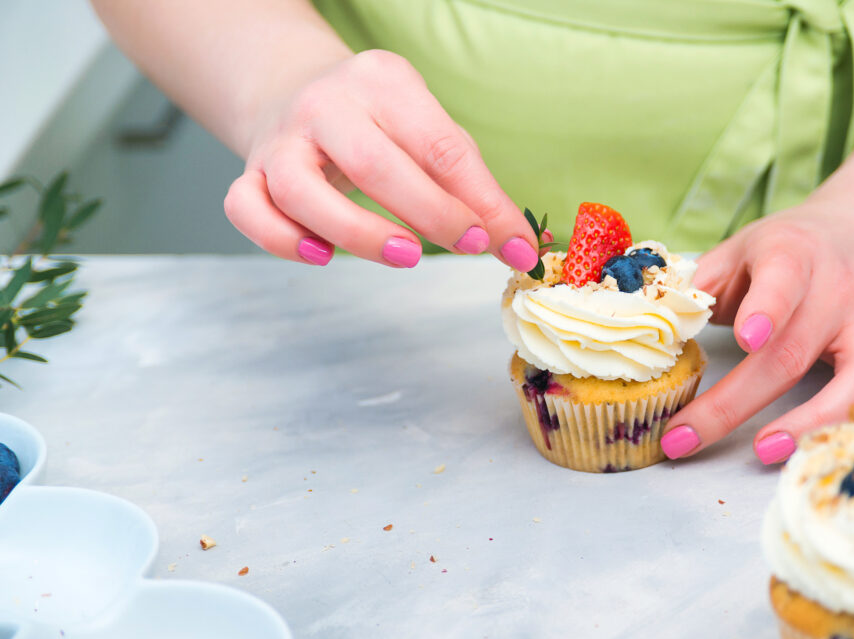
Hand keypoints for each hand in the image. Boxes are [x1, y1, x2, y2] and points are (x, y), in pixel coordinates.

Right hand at [223, 50, 539, 269]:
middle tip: (468, 246)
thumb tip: (518, 249)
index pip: (440, 146)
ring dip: (360, 234)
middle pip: (375, 165)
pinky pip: (249, 210)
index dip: (481, 201)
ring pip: (304, 193)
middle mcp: (325, 104)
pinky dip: (282, 241)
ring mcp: (281, 140)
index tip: (513, 244)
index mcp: (383, 82)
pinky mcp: (251, 173)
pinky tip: (322, 256)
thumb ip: (471, 187)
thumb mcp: (429, 133)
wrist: (293, 92)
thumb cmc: (378, 126)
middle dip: (431, 214)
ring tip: (407, 256)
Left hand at [660, 199, 853, 463]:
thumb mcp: (737, 250)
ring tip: (765, 450)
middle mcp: (840, 292)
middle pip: (792, 354)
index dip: (766, 310)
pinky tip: (851, 449)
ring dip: (816, 420)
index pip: (782, 281)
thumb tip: (647, 322)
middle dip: (733, 404)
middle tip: (682, 438)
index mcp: (793, 257)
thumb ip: (696, 285)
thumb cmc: (786, 250)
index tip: (744, 339)